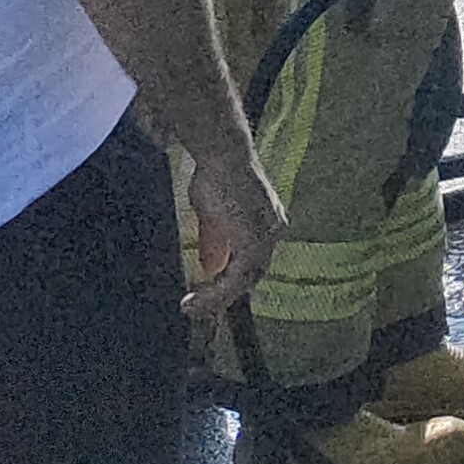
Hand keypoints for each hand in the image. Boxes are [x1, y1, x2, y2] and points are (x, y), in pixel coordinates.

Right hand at [180, 142, 286, 320]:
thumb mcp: (213, 215)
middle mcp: (273, 231)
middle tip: (197, 307)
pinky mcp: (254, 244)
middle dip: (224, 295)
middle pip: (252, 275)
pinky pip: (237, 280)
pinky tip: (196, 299)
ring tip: (191, 307)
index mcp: (267, 223)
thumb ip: (216, 242)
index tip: (209, 293)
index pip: (254, 261)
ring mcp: (267, 238)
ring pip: (244, 282)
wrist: (222, 157)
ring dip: (215, 299)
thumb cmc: (216, 176)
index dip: (233, 279)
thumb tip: (210, 268)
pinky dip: (215, 293)